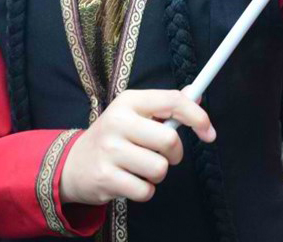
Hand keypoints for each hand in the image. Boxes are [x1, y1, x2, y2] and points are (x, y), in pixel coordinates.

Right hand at [59, 89, 214, 205]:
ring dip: (157, 173)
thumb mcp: (135, 112)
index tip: (209, 132)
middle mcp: (118, 122)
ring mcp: (109, 151)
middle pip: (170, 140)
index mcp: (129, 101)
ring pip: (160, 168)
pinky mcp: (105, 178)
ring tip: (141, 166)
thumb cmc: (114, 136)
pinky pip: (146, 190)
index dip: (198, 116)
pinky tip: (130, 180)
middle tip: (163, 154)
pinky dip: (145, 189)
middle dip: (175, 153)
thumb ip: (165, 105)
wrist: (73, 163)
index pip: (172, 101)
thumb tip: (195, 93)